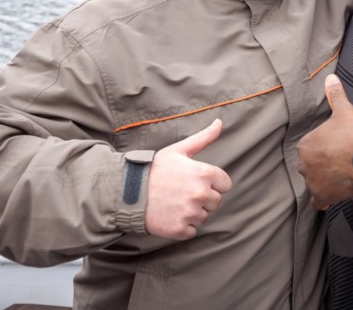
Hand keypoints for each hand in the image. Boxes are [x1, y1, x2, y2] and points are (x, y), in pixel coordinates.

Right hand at [145, 119, 231, 239]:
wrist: (127, 191)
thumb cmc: (154, 168)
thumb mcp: (179, 150)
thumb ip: (203, 138)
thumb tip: (219, 122)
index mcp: (204, 173)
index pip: (225, 184)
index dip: (212, 183)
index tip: (194, 180)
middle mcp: (200, 194)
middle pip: (215, 202)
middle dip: (202, 198)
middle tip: (181, 191)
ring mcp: (190, 213)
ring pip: (203, 217)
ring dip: (192, 212)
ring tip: (173, 202)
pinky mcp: (180, 230)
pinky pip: (191, 230)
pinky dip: (182, 226)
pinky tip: (169, 214)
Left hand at [296, 75, 352, 209]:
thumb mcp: (344, 111)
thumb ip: (335, 95)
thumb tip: (330, 78)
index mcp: (305, 145)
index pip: (310, 149)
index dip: (324, 148)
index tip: (336, 148)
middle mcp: (303, 164)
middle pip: (311, 166)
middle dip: (323, 165)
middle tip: (340, 161)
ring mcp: (311, 182)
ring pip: (315, 182)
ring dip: (324, 181)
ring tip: (341, 176)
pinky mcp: (322, 196)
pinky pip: (318, 202)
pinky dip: (323, 200)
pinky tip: (332, 197)